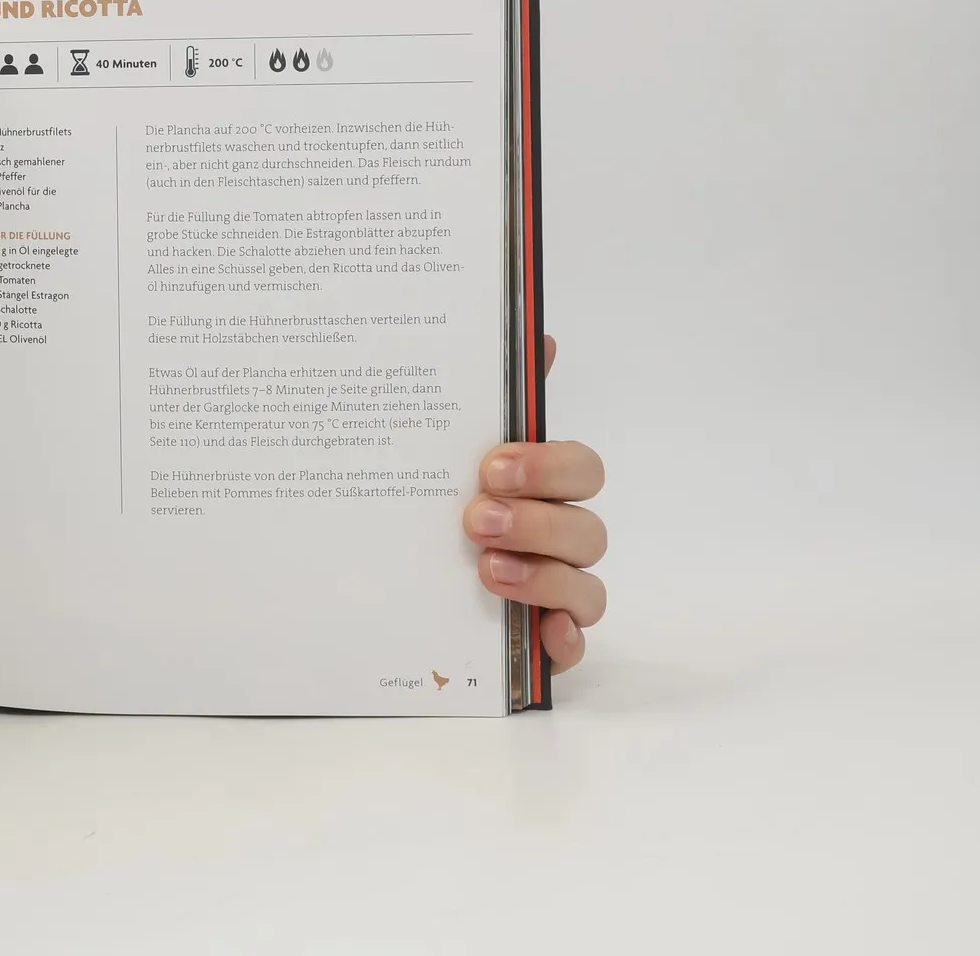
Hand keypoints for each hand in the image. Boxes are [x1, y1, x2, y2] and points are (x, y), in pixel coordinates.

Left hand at [463, 336, 606, 671]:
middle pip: (588, 529)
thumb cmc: (444, 489)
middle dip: (537, 522)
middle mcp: (561, 534)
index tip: (490, 466)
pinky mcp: (548, 636)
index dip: (547, 466)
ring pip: (587, 586)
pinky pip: (577, 645)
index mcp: (545, 483)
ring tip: (485, 569)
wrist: (391, 564)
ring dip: (542, 578)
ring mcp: (560, 587)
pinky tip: (541, 635)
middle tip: (475, 519)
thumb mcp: (455, 439)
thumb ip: (498, 392)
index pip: (582, 468)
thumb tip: (539, 334)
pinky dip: (565, 642)